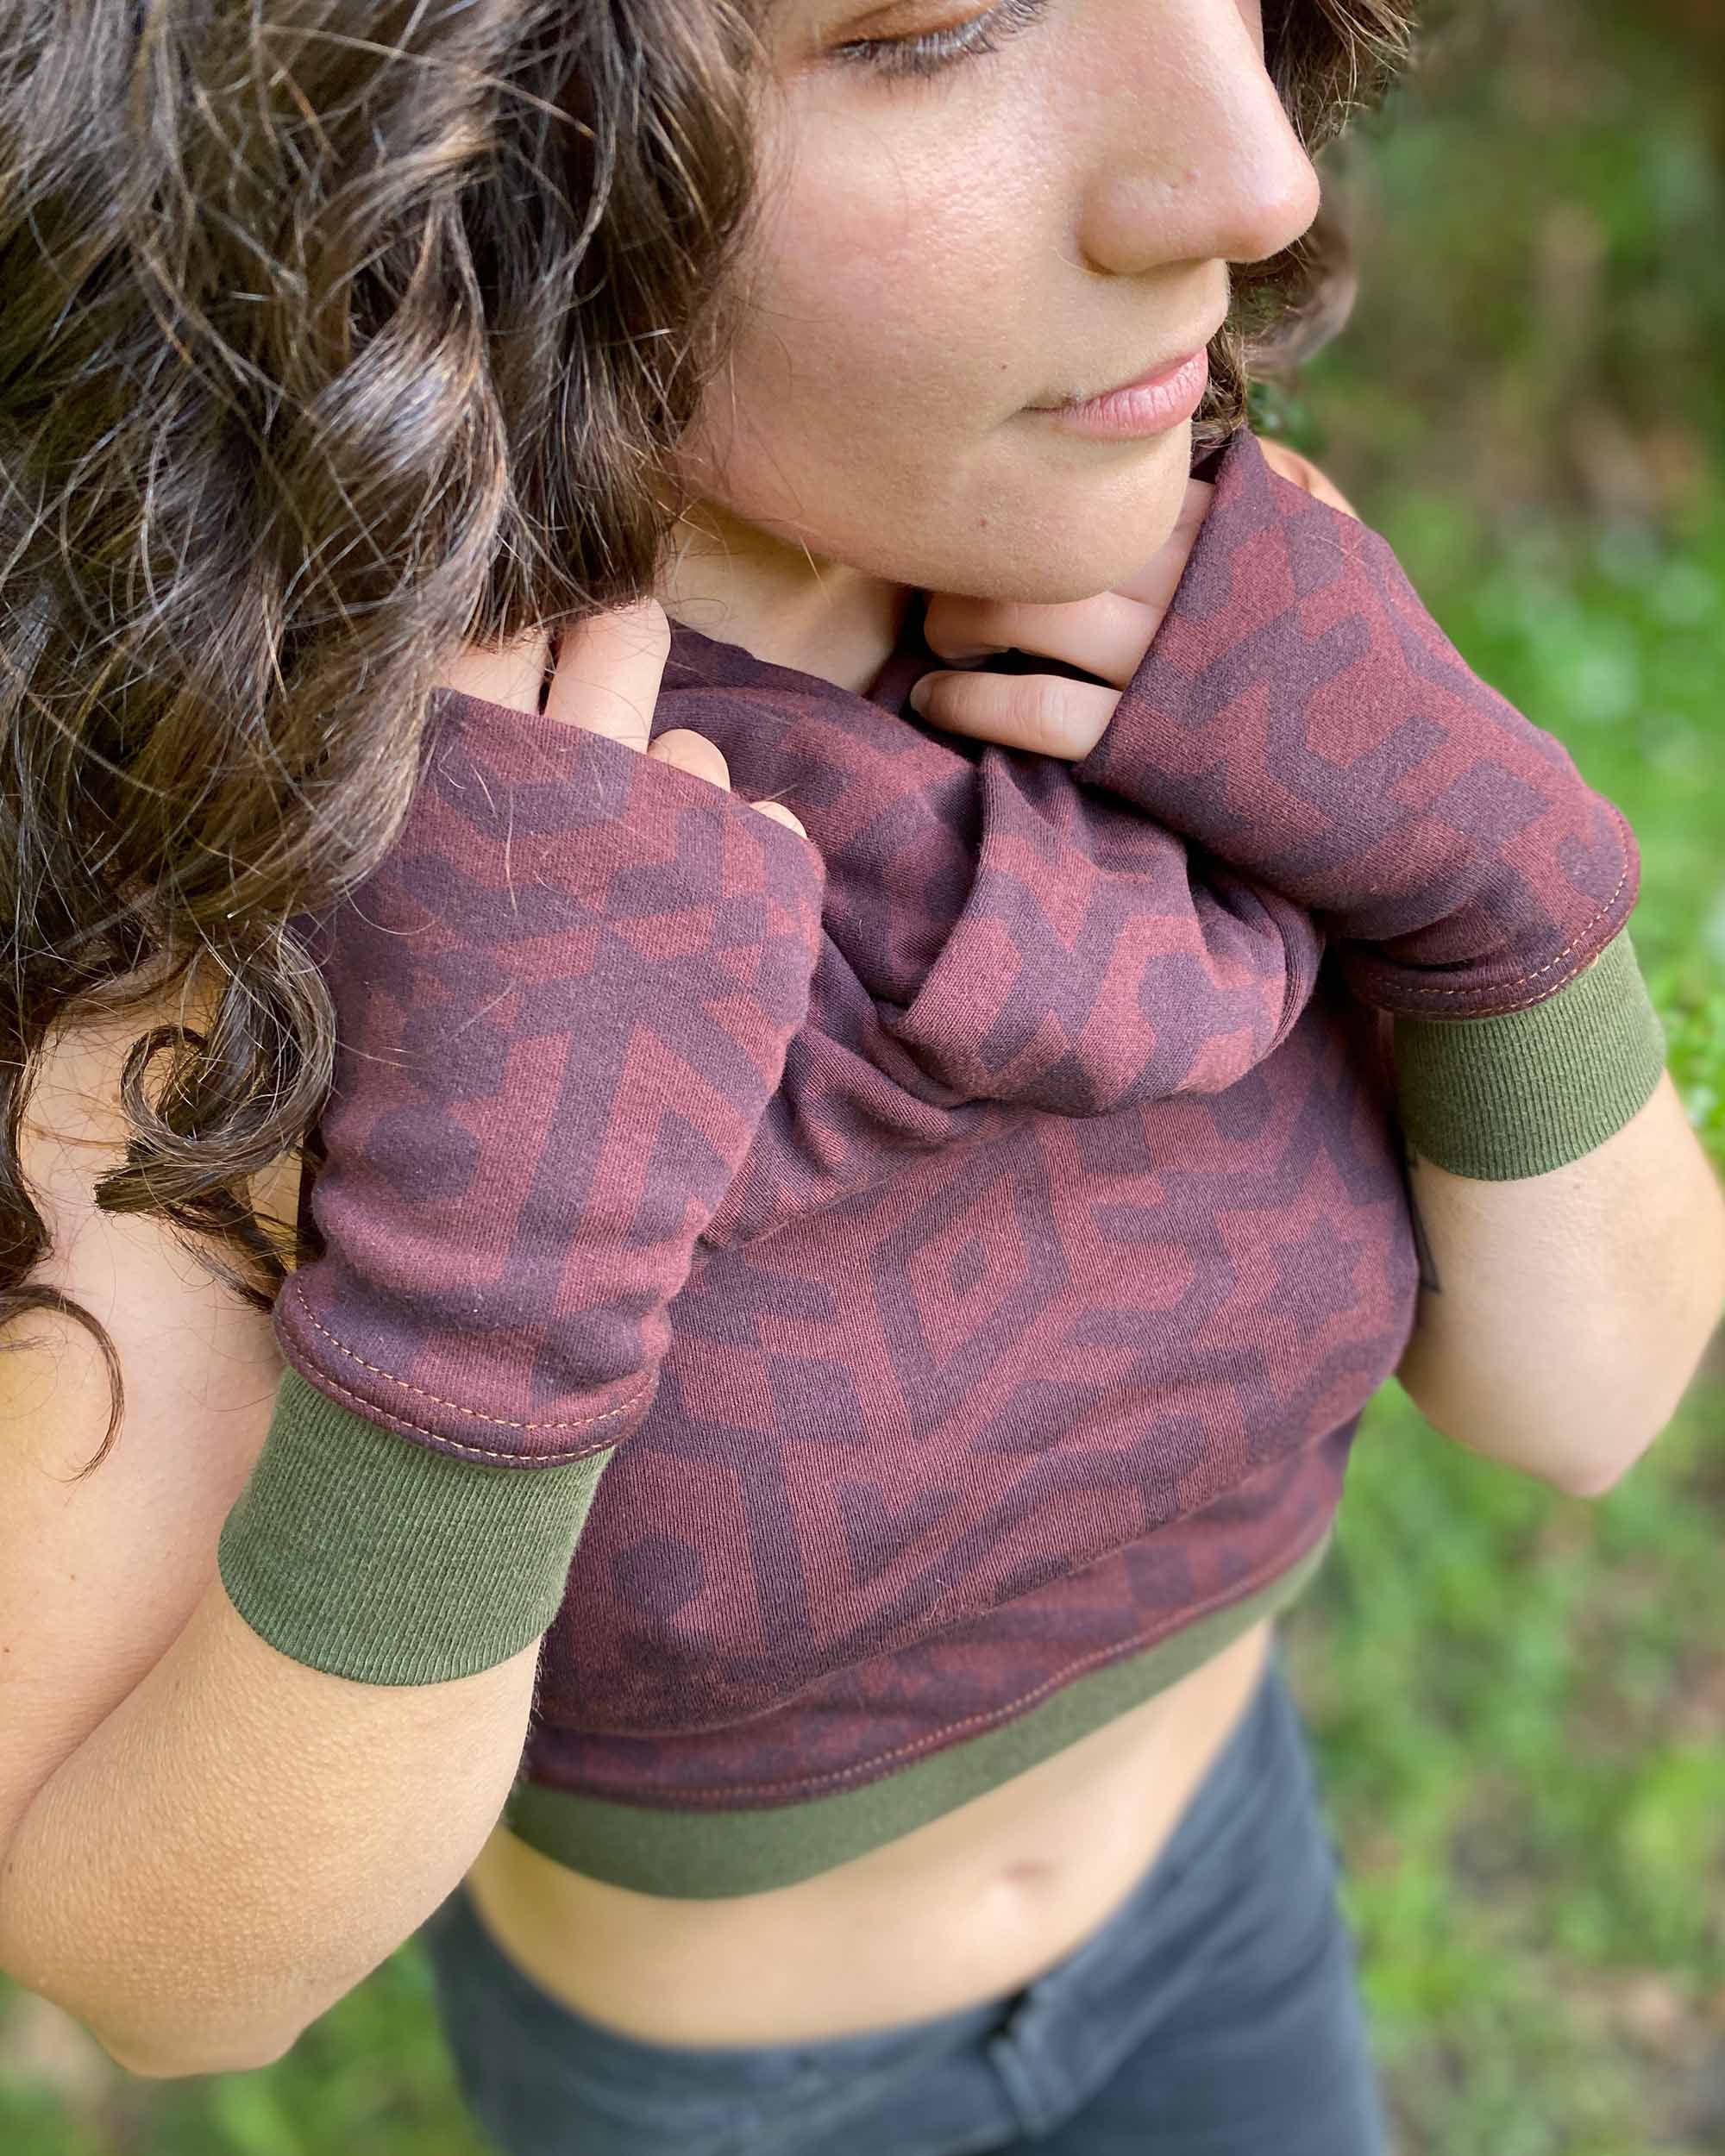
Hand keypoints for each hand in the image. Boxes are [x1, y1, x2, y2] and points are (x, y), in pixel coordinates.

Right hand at [275, 592, 826, 1473]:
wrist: (511, 1230)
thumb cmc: (415, 1083)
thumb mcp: (371, 915)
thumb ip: (418, 792)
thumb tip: (468, 680)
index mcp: (446, 764)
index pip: (494, 613)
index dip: (514, 619)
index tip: (527, 638)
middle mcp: (566, 767)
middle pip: (614, 628)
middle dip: (615, 639)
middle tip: (614, 657)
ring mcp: (676, 825)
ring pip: (695, 754)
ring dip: (671, 812)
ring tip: (629, 928)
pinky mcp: (768, 888)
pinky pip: (772, 827)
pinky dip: (744, 878)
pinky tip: (694, 960)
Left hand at [913, 441, 1360, 758]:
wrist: (1447, 807)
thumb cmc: (1390, 687)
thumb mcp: (1349, 569)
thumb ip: (1284, 504)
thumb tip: (1226, 447)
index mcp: (1249, 524)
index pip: (1112, 474)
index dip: (1040, 488)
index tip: (996, 513)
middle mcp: (1207, 579)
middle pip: (1052, 529)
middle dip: (977, 550)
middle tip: (942, 581)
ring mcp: (1182, 665)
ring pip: (1030, 607)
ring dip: (958, 621)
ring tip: (938, 642)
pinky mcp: (1161, 751)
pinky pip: (1037, 710)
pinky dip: (971, 700)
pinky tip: (940, 701)